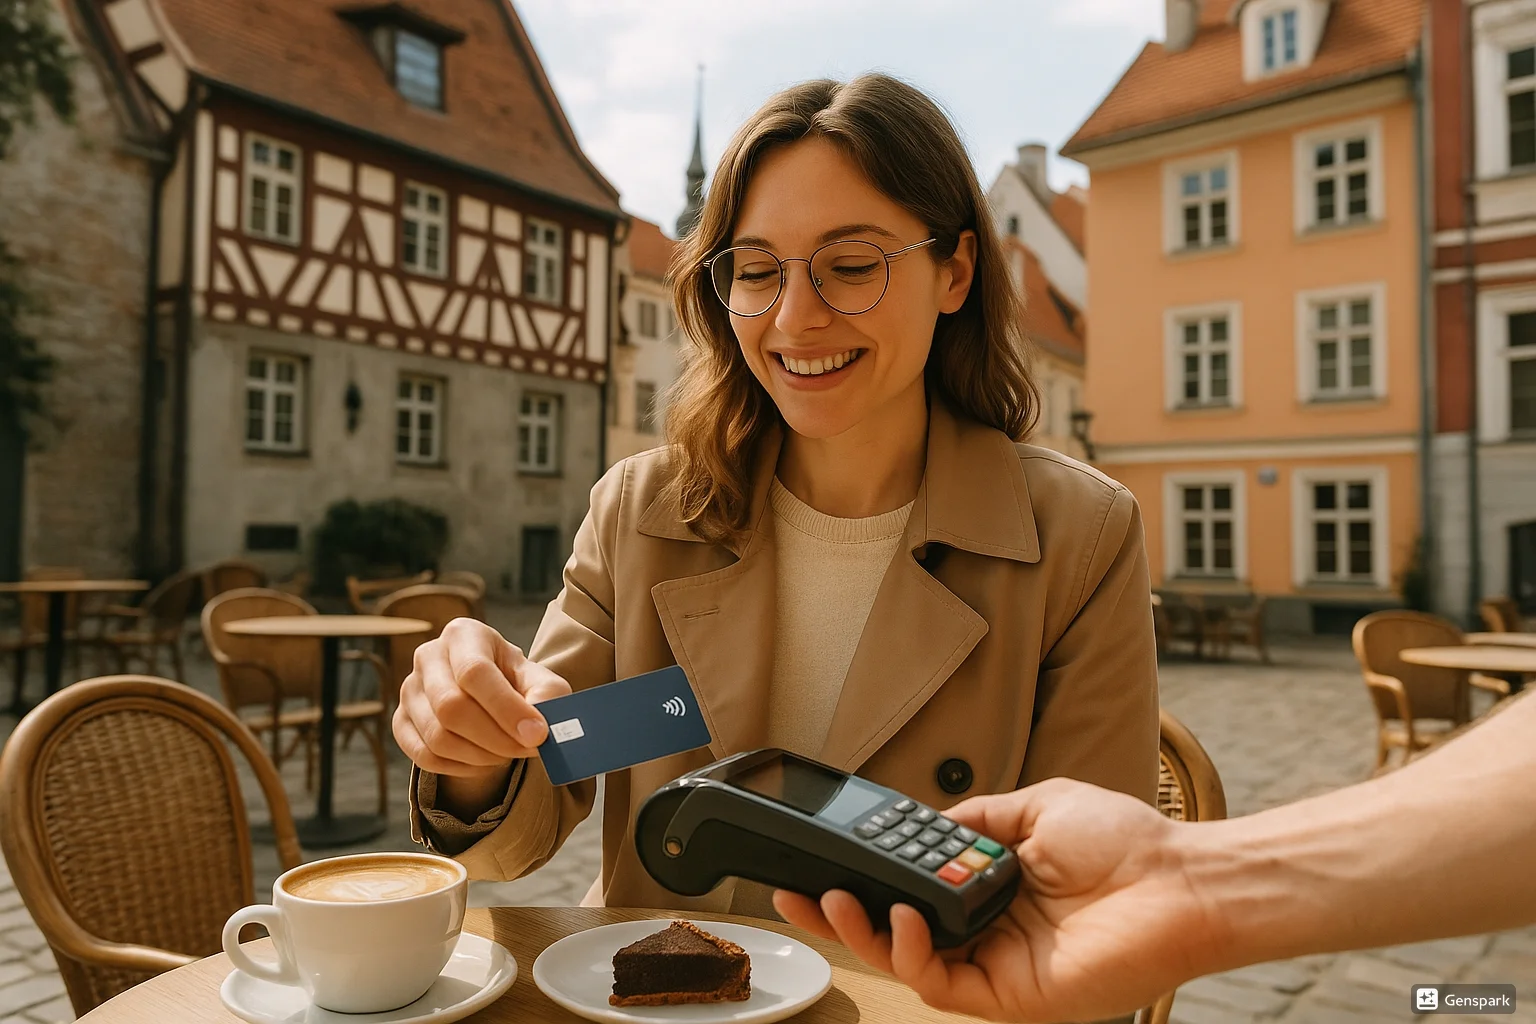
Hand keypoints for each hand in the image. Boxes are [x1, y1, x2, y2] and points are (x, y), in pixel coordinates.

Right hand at [393, 618, 571, 789]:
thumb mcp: (541, 682)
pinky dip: (459, 767)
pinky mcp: (400, 720)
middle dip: (495, 738)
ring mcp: (409, 689)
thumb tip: (539, 723)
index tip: (537, 735)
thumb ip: (548, 696)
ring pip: (438, 736)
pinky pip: (424, 756)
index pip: (475, 672)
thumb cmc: (518, 684)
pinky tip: (483, 761)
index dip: (506, 709)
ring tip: (507, 753)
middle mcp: (428, 656)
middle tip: (526, 750)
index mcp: (464, 634)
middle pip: (451, 707)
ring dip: (481, 756)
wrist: (490, 696)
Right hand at [773, 779, 1216, 1023]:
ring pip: (907, 963)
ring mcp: (996, 966)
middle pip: (894, 933)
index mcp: (990, 888)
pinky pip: (941, 985)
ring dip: (863, 933)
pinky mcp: (1011, 997)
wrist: (1179, 879)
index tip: (825, 855)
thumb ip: (975, 816)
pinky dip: (910, 954)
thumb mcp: (1033, 806)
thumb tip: (924, 822)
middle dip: (837, 914)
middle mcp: (986, 931)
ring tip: (836, 900)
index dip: (865, 878)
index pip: (910, 890)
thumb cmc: (1124, 843)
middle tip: (794, 892)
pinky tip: (903, 918)